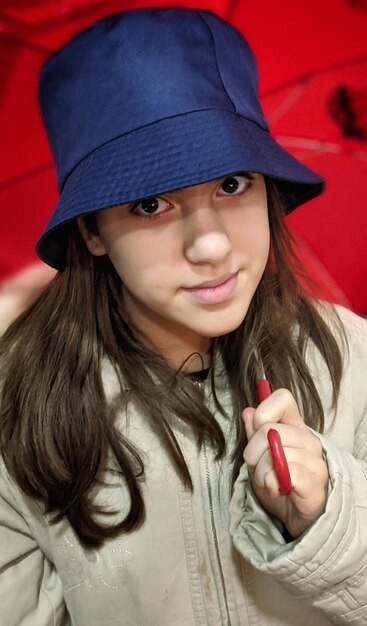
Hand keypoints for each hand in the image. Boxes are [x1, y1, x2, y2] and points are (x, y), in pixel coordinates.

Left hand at [242, 388, 328, 538]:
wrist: (295, 518)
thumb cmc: (278, 484)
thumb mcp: (258, 458)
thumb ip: (254, 435)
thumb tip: (248, 412)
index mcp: (294, 426)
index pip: (282, 398)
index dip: (263, 412)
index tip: (256, 433)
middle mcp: (308, 438)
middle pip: (269, 430)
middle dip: (253, 452)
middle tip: (257, 468)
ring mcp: (314, 459)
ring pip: (276, 452)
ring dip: (261, 472)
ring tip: (268, 482)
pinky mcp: (315, 481)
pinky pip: (289, 471)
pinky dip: (273, 482)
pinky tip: (276, 489)